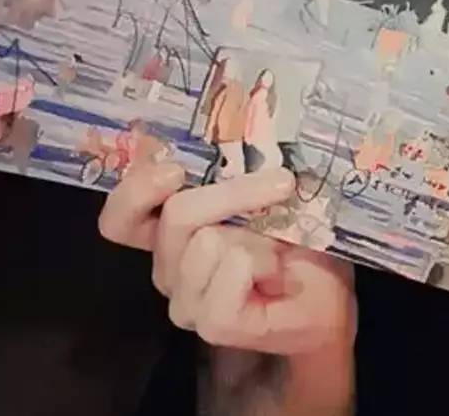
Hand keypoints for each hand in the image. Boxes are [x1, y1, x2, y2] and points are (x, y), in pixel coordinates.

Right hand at [98, 163, 355, 356]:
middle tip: (281, 181)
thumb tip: (238, 124)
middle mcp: (168, 266)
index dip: (136, 191)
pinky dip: (259, 264)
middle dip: (233, 192)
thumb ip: (237, 168)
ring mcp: (187, 301)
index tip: (175, 169)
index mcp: (170, 232)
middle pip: (176, 216)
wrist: (328, 293)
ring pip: (206, 243)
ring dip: (256, 236)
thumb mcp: (266, 190)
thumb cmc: (296, 236)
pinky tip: (274, 272)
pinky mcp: (214, 325)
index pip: (119, 219)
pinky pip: (228, 278)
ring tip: (278, 247)